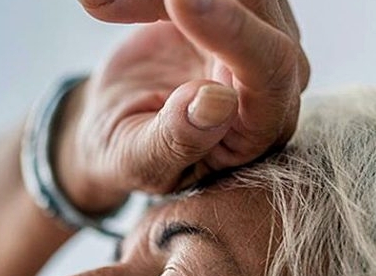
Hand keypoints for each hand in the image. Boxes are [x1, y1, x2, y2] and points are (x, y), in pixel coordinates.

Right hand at [57, 0, 308, 213]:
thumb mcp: (141, 160)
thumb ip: (178, 141)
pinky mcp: (230, 11)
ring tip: (104, 7)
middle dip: (196, 1)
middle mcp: (272, 79)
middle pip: (260, 10)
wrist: (117, 128)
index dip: (231, 31)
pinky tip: (107, 5)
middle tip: (114, 4)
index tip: (179, 2)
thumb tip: (217, 101)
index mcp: (260, 129)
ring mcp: (256, 38)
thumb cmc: (134, 155)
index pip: (269, 69)